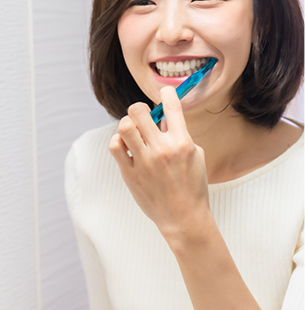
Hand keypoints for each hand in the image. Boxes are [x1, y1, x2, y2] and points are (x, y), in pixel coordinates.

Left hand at [108, 87, 211, 243]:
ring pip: (125, 126)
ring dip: (128, 124)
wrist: (183, 217)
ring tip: (133, 132)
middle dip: (140, 109)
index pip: (172, 106)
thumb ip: (179, 135)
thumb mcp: (195, 156)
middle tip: (142, 117)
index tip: (164, 92)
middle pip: (138, 111)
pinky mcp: (130, 173)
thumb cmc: (192, 186)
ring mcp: (144, 161)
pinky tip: (126, 147)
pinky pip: (115, 146)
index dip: (167, 92)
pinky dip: (118, 142)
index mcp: (182, 143)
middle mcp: (162, 149)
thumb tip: (162, 118)